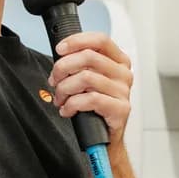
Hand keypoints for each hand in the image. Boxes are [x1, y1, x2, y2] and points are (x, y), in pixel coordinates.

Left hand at [50, 31, 133, 146]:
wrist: (105, 137)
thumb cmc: (96, 108)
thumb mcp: (89, 80)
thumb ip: (80, 64)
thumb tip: (60, 56)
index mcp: (119, 62)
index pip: (100, 40)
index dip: (77, 41)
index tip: (60, 49)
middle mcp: (124, 74)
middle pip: (89, 56)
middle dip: (63, 67)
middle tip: (54, 80)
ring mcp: (124, 92)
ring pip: (86, 78)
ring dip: (64, 89)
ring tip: (60, 98)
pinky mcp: (120, 109)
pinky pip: (90, 99)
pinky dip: (72, 104)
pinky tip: (67, 110)